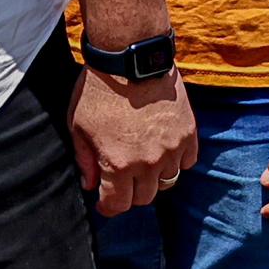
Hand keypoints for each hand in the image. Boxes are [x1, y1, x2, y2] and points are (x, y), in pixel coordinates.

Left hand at [69, 68, 196, 219]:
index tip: (105, 203)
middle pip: (144, 197)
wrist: (131, 60)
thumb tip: (91, 185)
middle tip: (121, 179)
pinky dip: (175, 161)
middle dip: (129, 192)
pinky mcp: (189, 134)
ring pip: (167, 181)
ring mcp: (172, 149)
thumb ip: (85, 160)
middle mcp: (149, 162)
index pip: (118, 204)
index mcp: (118, 163)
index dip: (109, 207)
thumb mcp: (78, 126)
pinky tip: (161, 149)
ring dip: (153, 177)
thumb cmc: (99, 91)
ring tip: (141, 161)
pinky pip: (186, 162)